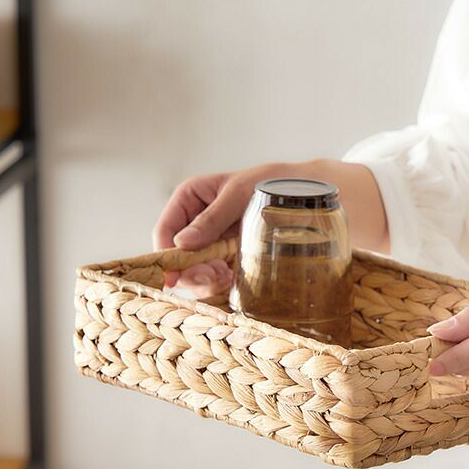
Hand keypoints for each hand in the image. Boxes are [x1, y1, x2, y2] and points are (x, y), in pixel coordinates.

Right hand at [152, 162, 298, 293]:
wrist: (303, 195)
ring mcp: (209, 243)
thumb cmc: (271, 184)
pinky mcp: (225, 258)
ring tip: (225, 276)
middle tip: (214, 276)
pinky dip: (218, 284)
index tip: (175, 278)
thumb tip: (181, 243)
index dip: (166, 256)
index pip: (165, 231)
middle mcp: (194, 222)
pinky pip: (212, 278)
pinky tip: (231, 278)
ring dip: (205, 281)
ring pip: (192, 272)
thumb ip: (211, 218)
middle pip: (176, 257)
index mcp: (189, 199)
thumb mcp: (239, 195)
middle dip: (191, 272)